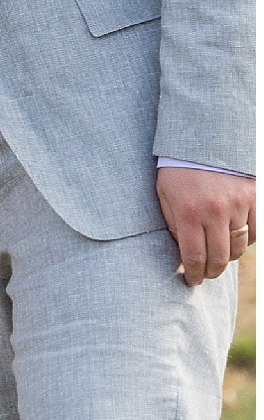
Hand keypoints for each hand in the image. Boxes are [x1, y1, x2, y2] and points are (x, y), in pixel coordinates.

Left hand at [156, 166, 255, 287]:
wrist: (206, 139)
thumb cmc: (179, 170)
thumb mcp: (165, 196)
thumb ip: (174, 226)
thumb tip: (184, 255)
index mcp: (189, 212)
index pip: (194, 257)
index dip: (194, 274)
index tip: (192, 280)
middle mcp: (216, 211)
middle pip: (219, 258)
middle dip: (211, 272)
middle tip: (205, 275)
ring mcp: (238, 204)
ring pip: (239, 247)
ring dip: (228, 258)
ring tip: (218, 257)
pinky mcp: (254, 196)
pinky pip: (255, 231)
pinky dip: (246, 240)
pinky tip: (234, 240)